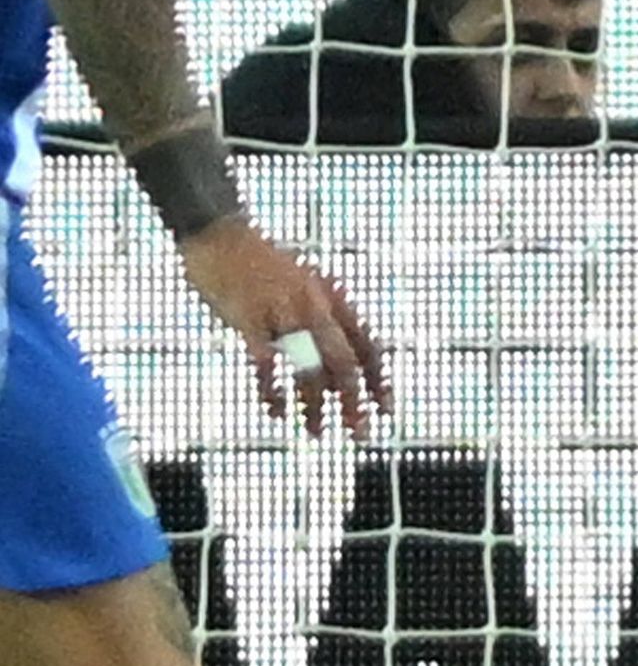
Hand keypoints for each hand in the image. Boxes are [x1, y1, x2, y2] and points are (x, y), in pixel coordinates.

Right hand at [178, 219, 387, 436]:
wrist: (219, 231)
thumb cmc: (260, 261)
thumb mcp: (305, 281)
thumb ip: (323, 313)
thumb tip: (338, 353)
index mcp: (333, 297)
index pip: (367, 344)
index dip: (380, 379)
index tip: (389, 410)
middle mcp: (315, 305)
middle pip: (344, 362)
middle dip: (355, 402)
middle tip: (361, 434)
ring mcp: (282, 312)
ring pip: (308, 367)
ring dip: (314, 404)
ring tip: (316, 432)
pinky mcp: (248, 318)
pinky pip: (266, 364)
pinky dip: (272, 390)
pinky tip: (276, 411)